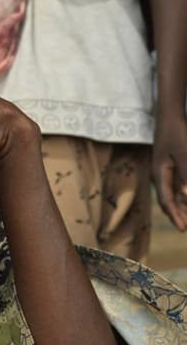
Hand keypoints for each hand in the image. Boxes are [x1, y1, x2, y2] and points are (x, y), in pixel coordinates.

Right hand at [152, 113, 186, 230]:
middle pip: (170, 199)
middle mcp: (160, 174)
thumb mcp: (185, 156)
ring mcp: (166, 169)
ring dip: (183, 204)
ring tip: (186, 216)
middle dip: (178, 213)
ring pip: (175, 192)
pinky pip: (178, 183)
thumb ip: (186, 177)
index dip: (175, 216)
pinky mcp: (173, 163)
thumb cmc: (177, 134)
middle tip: (184, 227)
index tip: (182, 229)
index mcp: (159, 174)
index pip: (167, 201)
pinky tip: (186, 196)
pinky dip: (183, 192)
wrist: (171, 115)